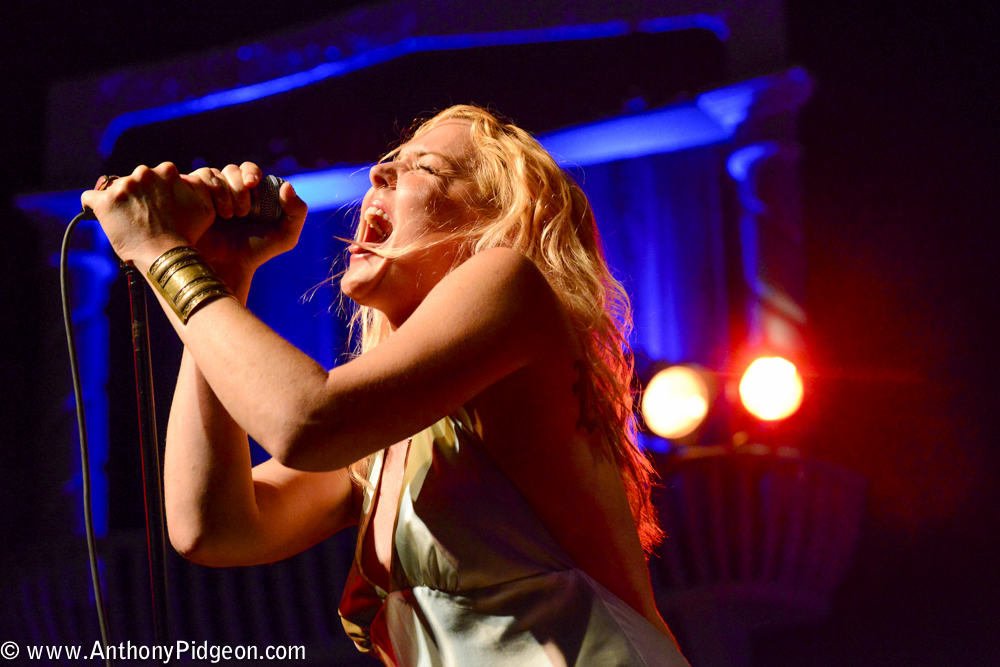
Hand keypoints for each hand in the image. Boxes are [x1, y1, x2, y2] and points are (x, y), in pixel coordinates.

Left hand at [81, 162, 216, 264]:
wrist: (168, 255)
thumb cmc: (188, 234)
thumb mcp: (205, 206)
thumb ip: (196, 187)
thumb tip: (185, 181)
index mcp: (166, 171)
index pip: (155, 176)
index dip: (156, 193)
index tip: (158, 208)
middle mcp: (143, 173)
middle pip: (134, 181)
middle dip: (137, 196)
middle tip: (144, 218)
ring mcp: (122, 187)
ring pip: (114, 190)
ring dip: (120, 203)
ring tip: (129, 223)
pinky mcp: (104, 203)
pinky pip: (89, 199)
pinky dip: (95, 208)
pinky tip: (104, 218)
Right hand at [185, 163, 307, 287]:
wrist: (227, 268)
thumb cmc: (256, 252)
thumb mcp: (286, 236)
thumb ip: (297, 212)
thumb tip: (287, 185)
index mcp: (248, 192)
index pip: (248, 170)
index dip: (251, 171)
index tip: (253, 183)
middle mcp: (226, 190)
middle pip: (230, 169)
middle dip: (238, 184)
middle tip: (243, 210)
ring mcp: (205, 194)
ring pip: (210, 174)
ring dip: (222, 190)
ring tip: (227, 216)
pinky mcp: (186, 200)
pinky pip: (191, 180)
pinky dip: (201, 189)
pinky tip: (210, 211)